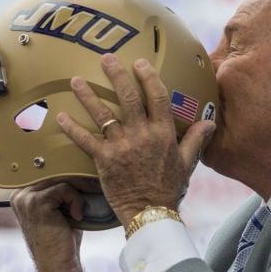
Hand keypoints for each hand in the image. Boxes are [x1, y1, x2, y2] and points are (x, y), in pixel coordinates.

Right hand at [10, 180, 91, 271]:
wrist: (59, 267)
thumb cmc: (63, 240)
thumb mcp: (61, 210)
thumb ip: (63, 190)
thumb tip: (83, 167)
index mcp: (23, 194)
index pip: (49, 171)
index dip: (71, 174)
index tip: (89, 181)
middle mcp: (20, 194)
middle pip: (54, 171)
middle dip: (77, 179)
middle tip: (95, 187)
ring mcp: (25, 198)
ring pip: (61, 178)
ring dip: (78, 191)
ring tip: (83, 209)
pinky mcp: (36, 202)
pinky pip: (64, 188)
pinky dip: (76, 200)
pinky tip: (77, 216)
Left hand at [56, 54, 215, 225]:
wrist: (150, 212)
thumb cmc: (168, 188)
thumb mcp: (187, 162)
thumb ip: (195, 139)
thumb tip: (210, 122)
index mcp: (163, 133)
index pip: (157, 97)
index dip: (148, 77)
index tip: (140, 63)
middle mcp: (142, 135)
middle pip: (128, 98)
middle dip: (117, 75)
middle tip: (106, 58)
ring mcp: (122, 147)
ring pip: (103, 115)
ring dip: (88, 96)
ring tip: (76, 80)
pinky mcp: (104, 160)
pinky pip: (85, 140)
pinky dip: (72, 128)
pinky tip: (60, 116)